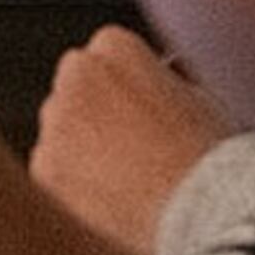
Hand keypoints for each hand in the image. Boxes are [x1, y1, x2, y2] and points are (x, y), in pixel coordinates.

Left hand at [29, 26, 231, 254]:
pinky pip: (52, 173)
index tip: (140, 108)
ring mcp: (55, 122)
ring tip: (126, 181)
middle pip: (75, 87)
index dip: (127, 85)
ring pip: (60, 131)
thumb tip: (160, 79)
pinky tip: (111, 201)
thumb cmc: (210, 153)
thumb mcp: (200, 95)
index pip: (107, 53)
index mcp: (115, 47)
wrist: (199, 208)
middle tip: (130, 146)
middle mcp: (76, 74)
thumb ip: (165, 80)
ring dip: (80, 148)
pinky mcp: (44, 168)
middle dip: (94, 110)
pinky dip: (72, 186)